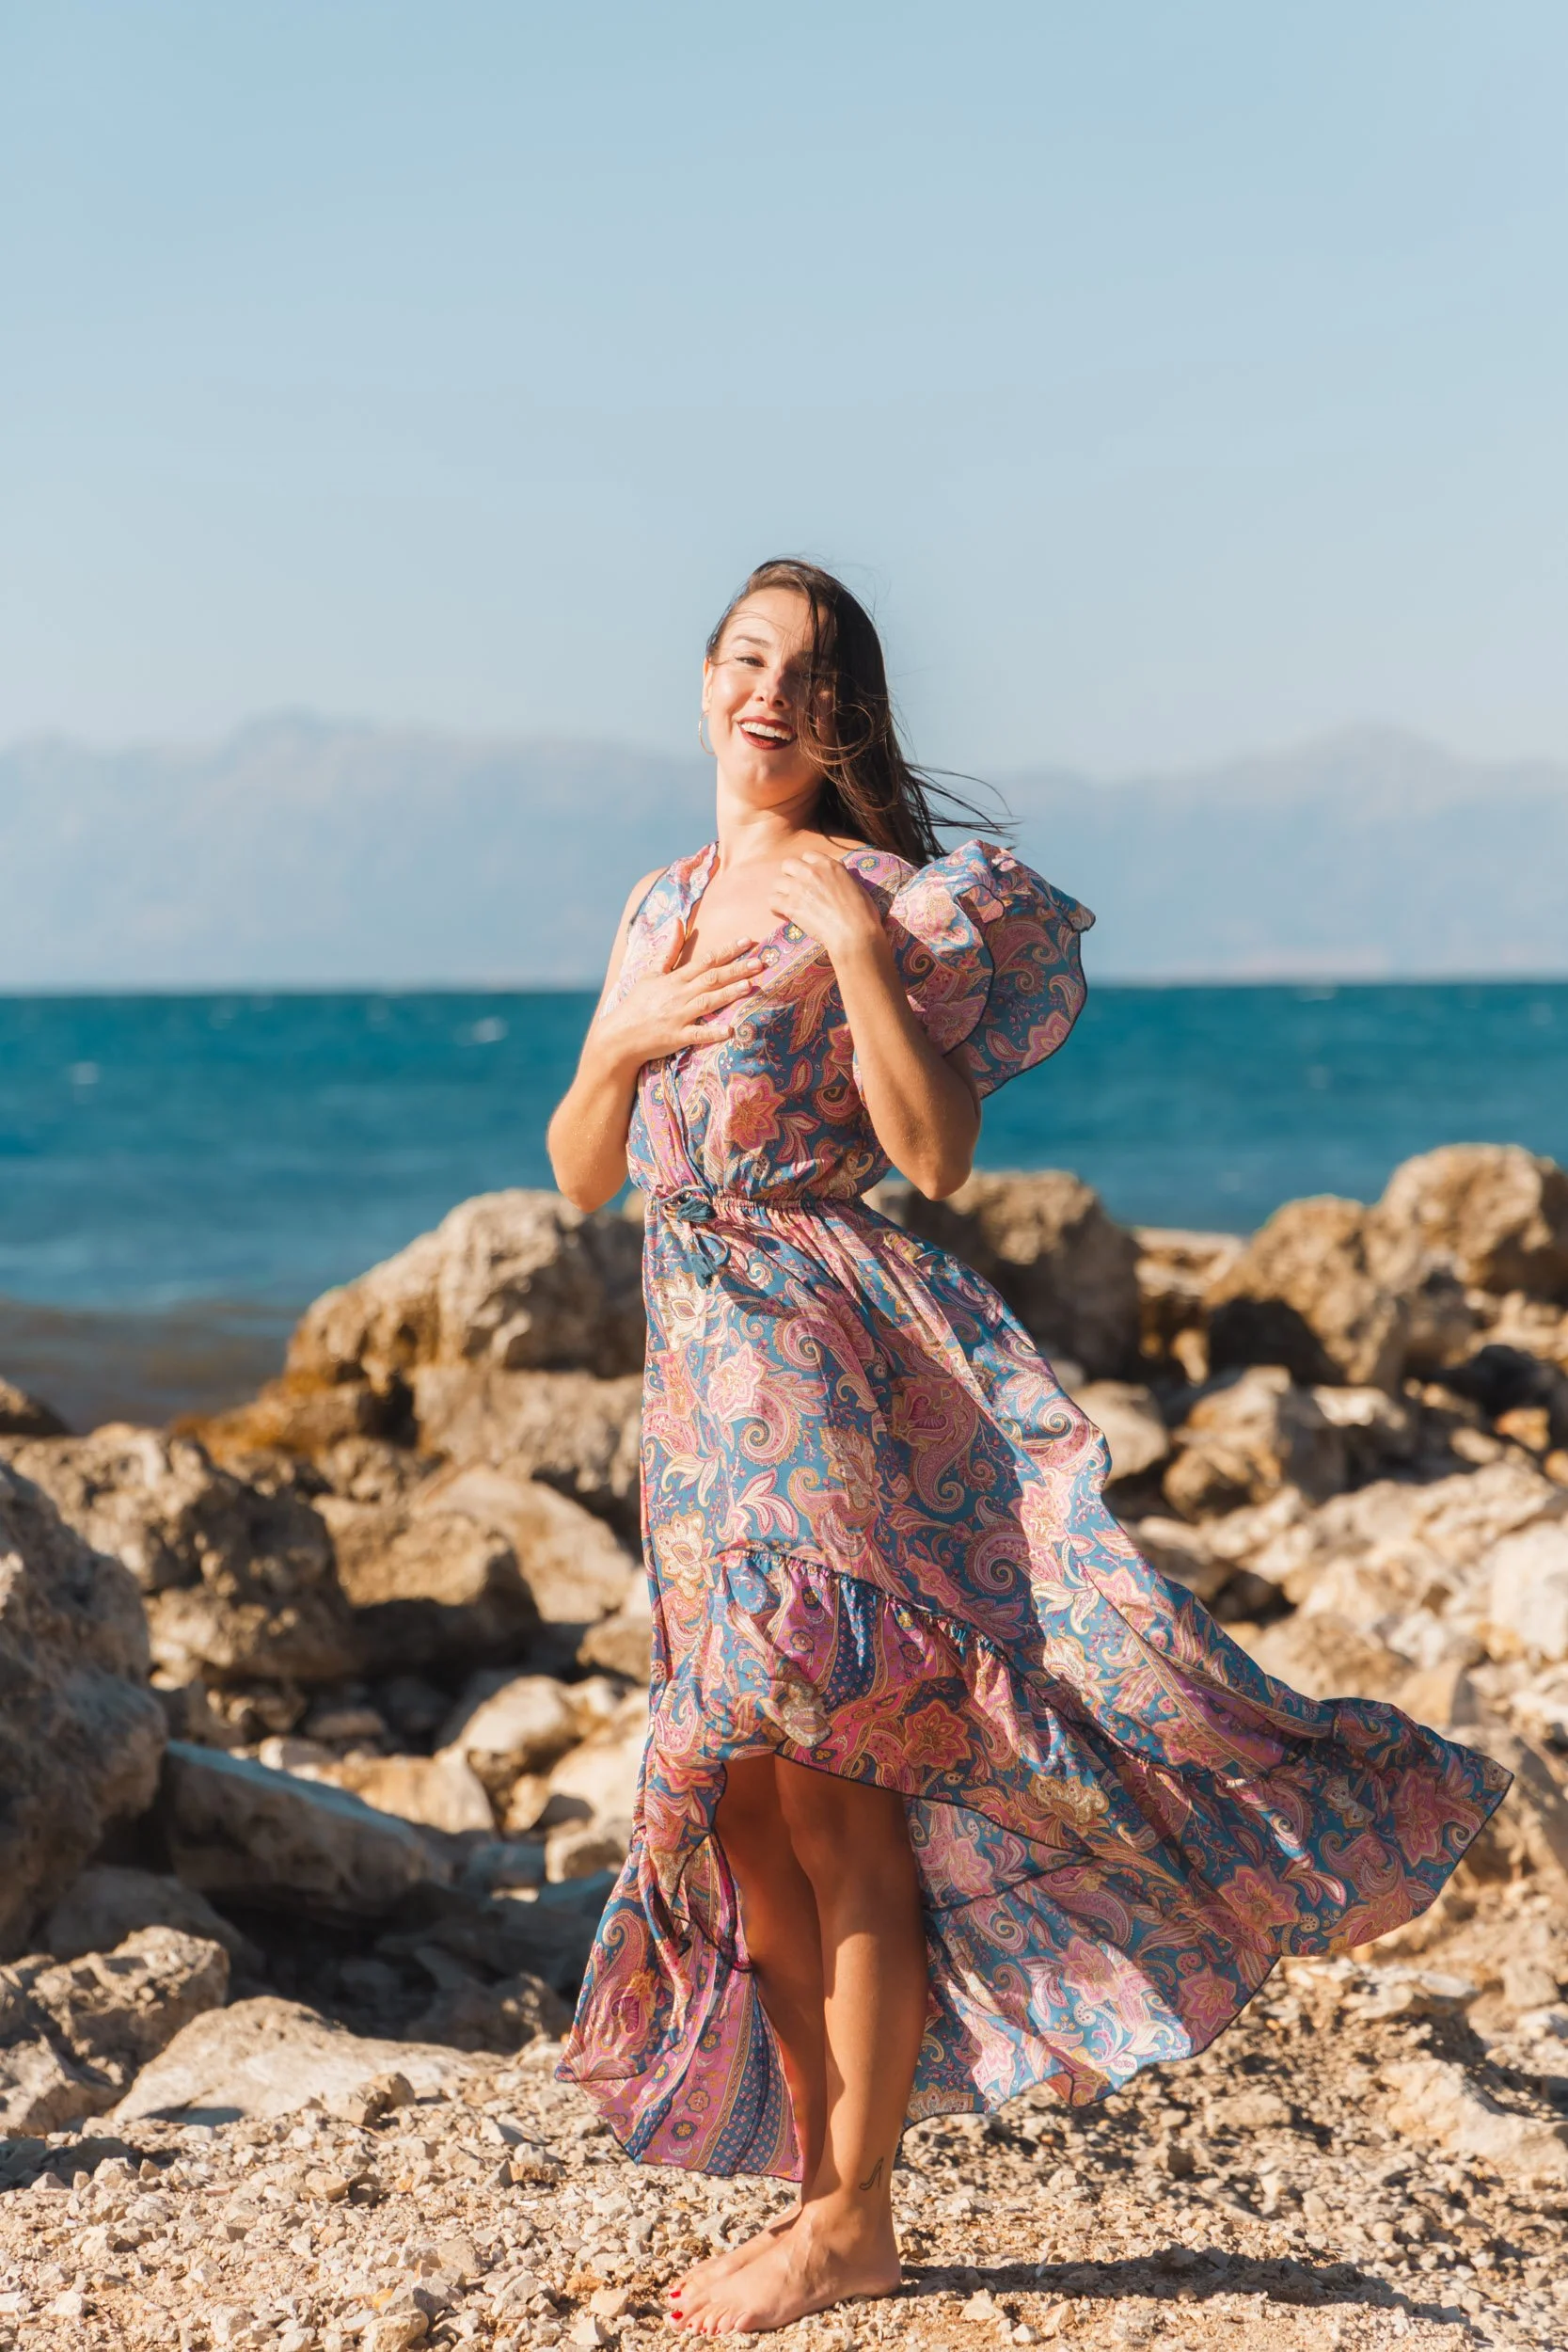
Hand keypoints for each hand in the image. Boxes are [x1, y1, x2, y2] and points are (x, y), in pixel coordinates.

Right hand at [591, 933, 762, 1073]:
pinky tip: (730, 1030)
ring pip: (707, 1002)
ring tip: (749, 986)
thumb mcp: (651, 973)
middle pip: (712, 979)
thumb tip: (677, 921)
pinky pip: (697, 1035)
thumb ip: (668, 949)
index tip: (748, 941)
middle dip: (737, 969)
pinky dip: (713, 1033)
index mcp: (675, 979)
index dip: (727, 950)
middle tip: (760, 962)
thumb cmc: (638, 1003)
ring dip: (728, 994)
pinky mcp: (677, 1037)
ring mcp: (678, 1016)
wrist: (619, 1035)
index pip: (705, 960)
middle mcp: (679, 995)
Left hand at [770, 851, 886, 967]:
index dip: (807, 867)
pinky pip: (772, 901)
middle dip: (790, 876)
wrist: (854, 933)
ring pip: (777, 883)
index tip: (810, 878)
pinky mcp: (791, 906)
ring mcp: (799, 888)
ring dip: (782, 892)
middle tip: (797, 890)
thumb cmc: (862, 913)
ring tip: (790, 904)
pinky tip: (785, 914)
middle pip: (788, 864)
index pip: (808, 855)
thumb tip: (839, 870)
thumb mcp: (855, 885)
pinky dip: (777, 908)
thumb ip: (842, 875)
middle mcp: (811, 872)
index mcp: (829, 865)